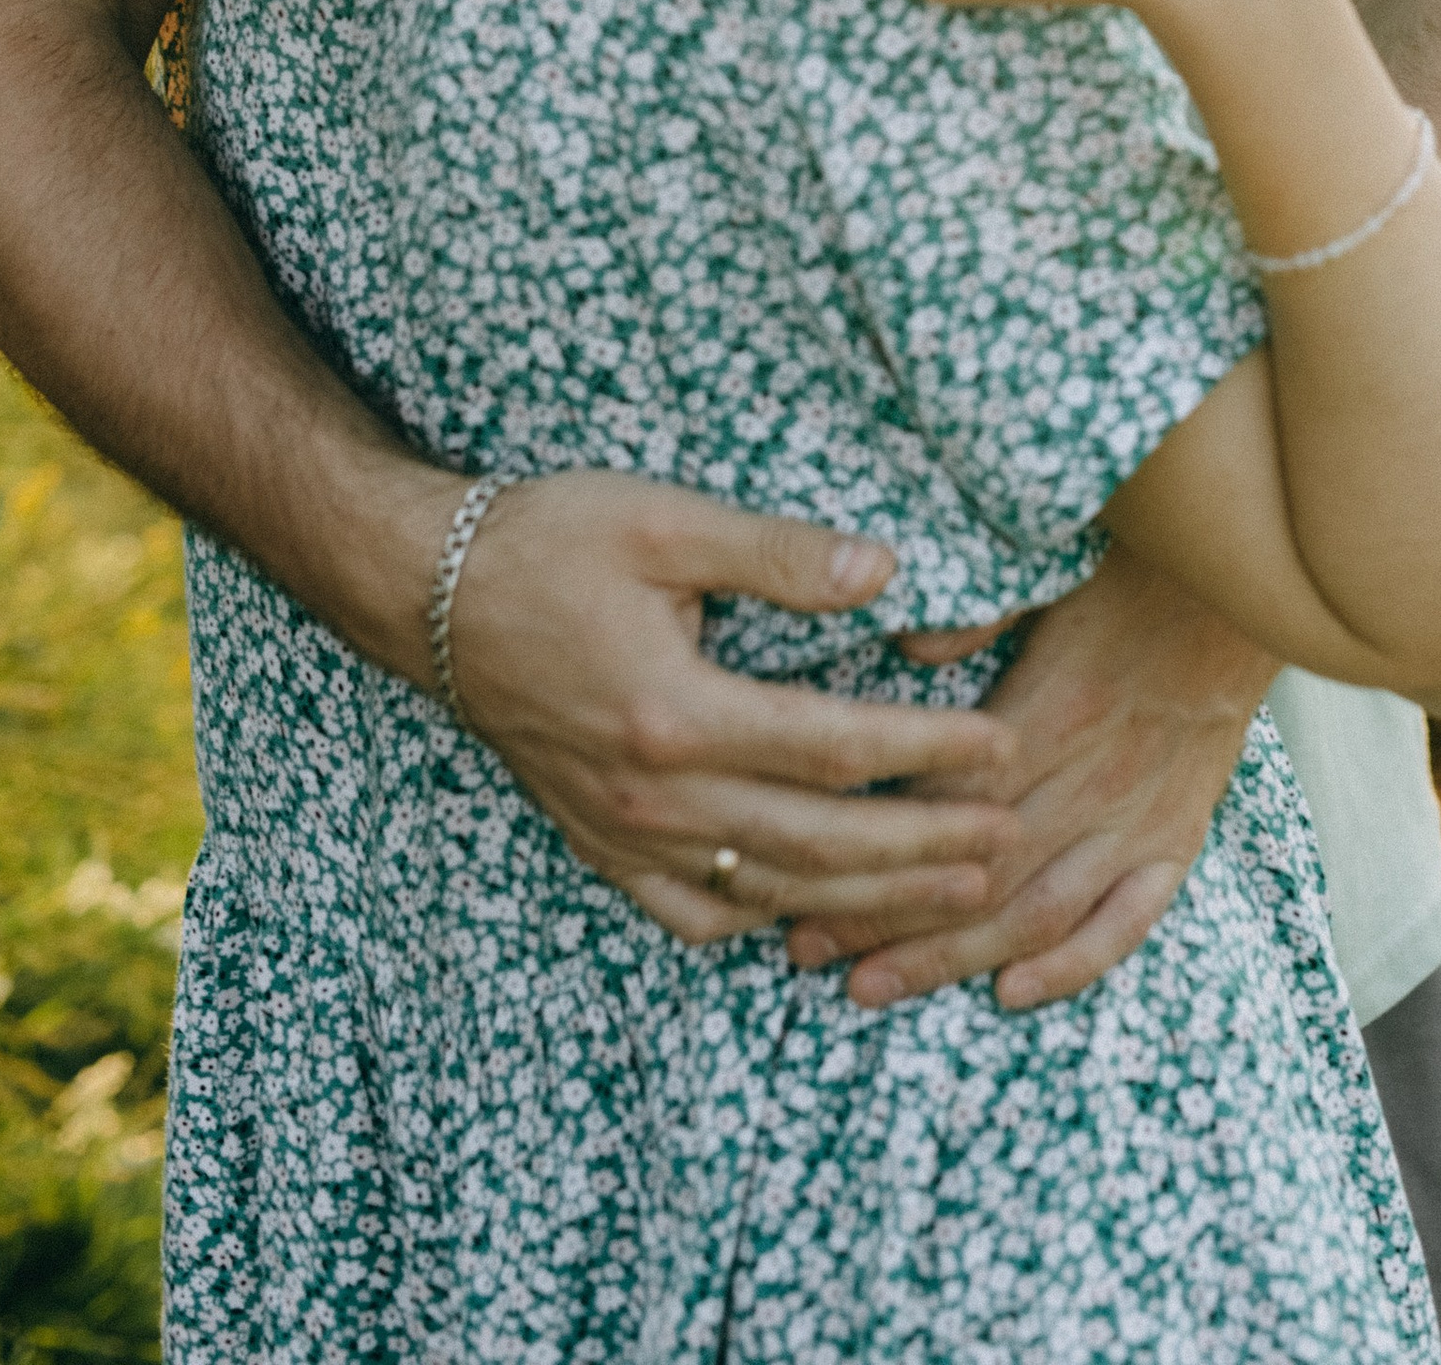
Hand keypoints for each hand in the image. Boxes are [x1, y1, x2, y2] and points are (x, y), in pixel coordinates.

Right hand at [445, 472, 1019, 944]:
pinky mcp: (599, 843)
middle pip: (820, 841)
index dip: (931, 751)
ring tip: (953, 892)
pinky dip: (765, 918)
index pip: (836, 747)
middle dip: (925, 850)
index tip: (1005, 747)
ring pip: (768, 891)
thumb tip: (883, 571)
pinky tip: (817, 909)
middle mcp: (652, 795)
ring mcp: (623, 832)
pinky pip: (694, 911)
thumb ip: (777, 553)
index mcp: (676, 712)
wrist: (430, 594)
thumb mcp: (665, 521)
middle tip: (1010, 843)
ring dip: (868, 898)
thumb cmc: (550, 541)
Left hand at [786, 543, 1277, 1010]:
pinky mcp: (1180, 835)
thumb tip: (902, 649)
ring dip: (953, 958)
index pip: (945, 808)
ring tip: (873, 989)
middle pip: (976, 875)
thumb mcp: (1050, 571)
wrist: (1250, 589)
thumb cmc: (1138, 570)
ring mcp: (1140, 818)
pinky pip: (1129, 919)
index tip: (802, 880)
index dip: (871, 853)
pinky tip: (1012, 994)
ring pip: (1038, 913)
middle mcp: (1094, 779)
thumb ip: (975, 613)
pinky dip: (1074, 966)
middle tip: (807, 953)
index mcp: (1054, 710)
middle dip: (885, 922)